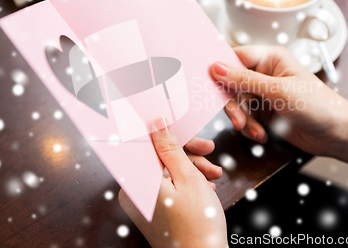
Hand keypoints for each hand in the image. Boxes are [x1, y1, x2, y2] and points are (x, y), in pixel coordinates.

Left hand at [118, 117, 226, 247]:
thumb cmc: (197, 224)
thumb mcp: (188, 178)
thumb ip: (171, 148)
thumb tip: (157, 123)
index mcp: (136, 182)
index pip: (146, 144)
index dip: (167, 132)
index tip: (183, 127)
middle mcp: (134, 192)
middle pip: (158, 157)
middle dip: (186, 153)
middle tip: (209, 149)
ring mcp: (143, 203)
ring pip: (166, 171)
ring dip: (191, 168)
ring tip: (213, 174)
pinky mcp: (154, 210)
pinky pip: (168, 186)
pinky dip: (187, 182)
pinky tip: (205, 185)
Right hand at [212, 45, 347, 156]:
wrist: (336, 134)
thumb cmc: (318, 105)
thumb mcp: (278, 90)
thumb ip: (245, 79)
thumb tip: (217, 67)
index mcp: (270, 58)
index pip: (235, 57)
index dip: (221, 69)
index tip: (208, 82)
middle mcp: (265, 73)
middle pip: (232, 84)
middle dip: (234, 105)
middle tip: (238, 120)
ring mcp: (264, 94)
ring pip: (237, 104)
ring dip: (243, 120)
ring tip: (255, 131)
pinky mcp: (265, 112)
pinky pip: (245, 118)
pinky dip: (250, 128)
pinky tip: (262, 135)